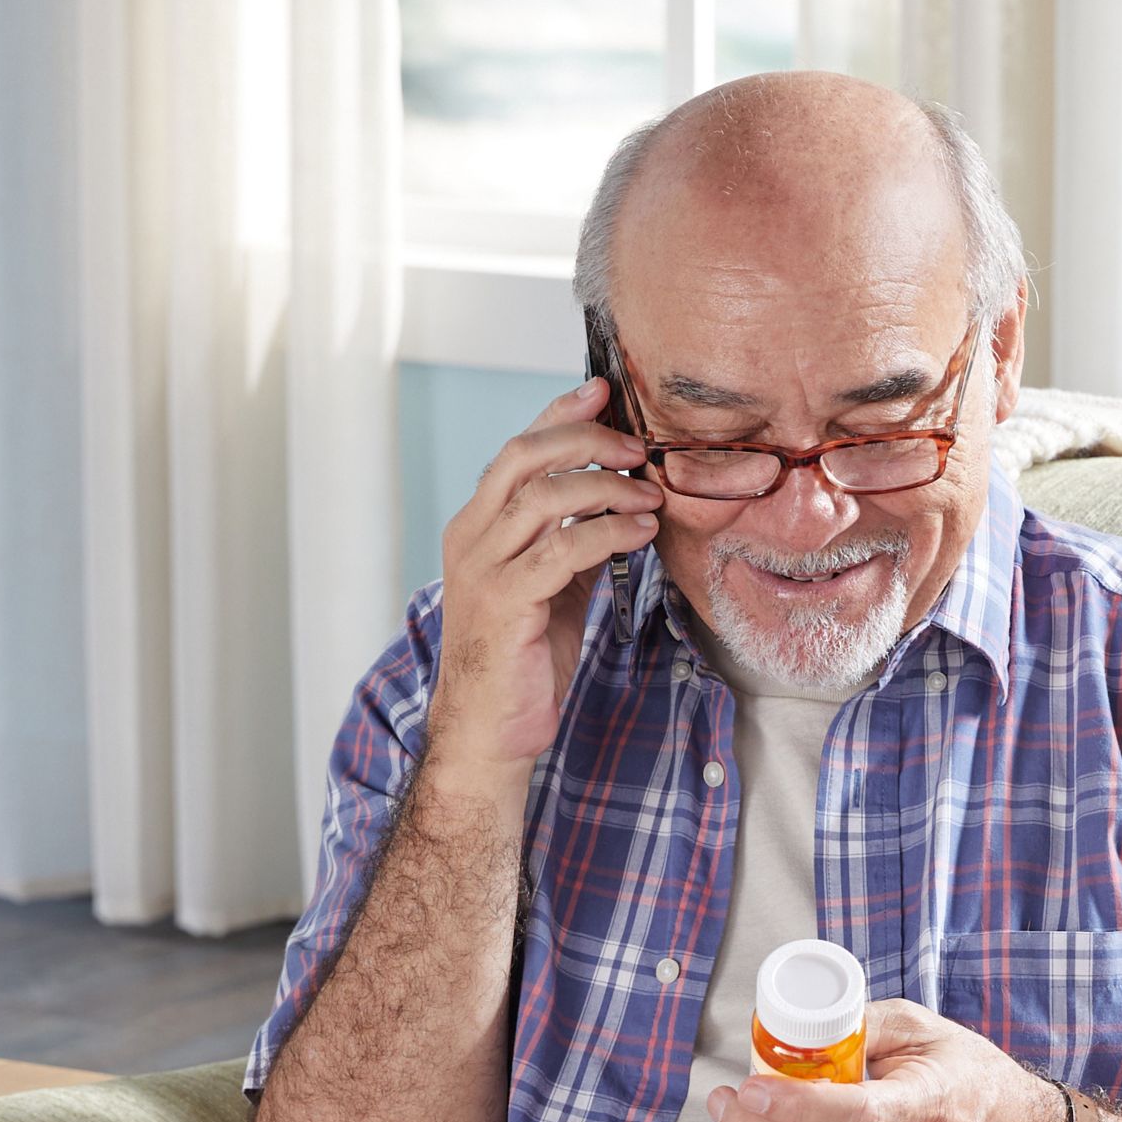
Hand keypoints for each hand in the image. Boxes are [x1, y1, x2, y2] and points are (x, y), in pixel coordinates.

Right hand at [421, 384, 660, 778]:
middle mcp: (471, 538)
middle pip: (523, 458)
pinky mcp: (506, 604)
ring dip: (606, 488)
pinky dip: (608, 534)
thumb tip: (621, 498)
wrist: (491, 731)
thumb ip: (573, 538)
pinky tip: (641, 534)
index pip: (516, 451)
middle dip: (586, 440)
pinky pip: (561, 551)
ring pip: (543, 498)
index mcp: (476, 526)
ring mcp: (483, 570)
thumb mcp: (552, 585)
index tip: (604, 391)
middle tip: (637, 447)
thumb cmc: (522, 658)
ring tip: (650, 495)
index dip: (559, 415)